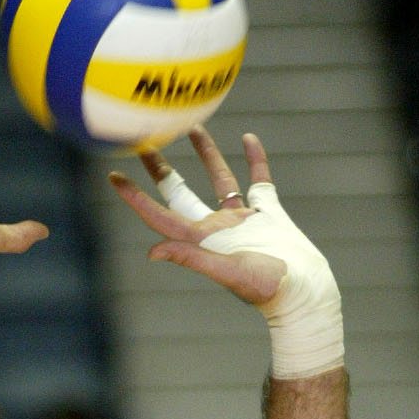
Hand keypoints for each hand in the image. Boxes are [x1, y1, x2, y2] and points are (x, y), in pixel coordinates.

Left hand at [109, 128, 286, 304]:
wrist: (304, 291)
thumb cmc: (266, 287)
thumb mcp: (226, 272)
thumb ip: (191, 258)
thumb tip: (152, 252)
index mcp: (201, 240)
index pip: (160, 215)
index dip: (135, 198)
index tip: (113, 176)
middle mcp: (215, 228)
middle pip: (180, 191)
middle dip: (160, 169)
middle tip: (142, 143)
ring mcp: (241, 219)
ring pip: (218, 178)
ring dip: (206, 154)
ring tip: (193, 127)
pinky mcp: (267, 212)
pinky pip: (258, 179)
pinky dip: (254, 158)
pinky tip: (248, 138)